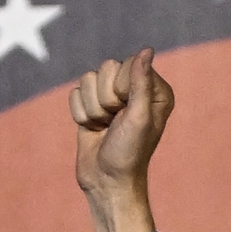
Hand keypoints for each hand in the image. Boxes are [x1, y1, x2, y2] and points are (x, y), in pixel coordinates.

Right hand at [71, 49, 172, 231]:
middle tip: (115, 123)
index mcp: (154, 89)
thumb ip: (141, 83)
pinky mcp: (92, 105)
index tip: (127, 113)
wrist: (107, 181)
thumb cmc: (129, 153)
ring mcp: (111, 96)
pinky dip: (81, 114)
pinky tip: (93, 129)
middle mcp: (135, 88)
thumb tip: (146, 50)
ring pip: (87, 79)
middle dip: (106, 99)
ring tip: (105, 127)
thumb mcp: (139, 118)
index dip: (122, 88)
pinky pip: (75, 94)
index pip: (128, 64)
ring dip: (93, 109)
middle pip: (106, 68)